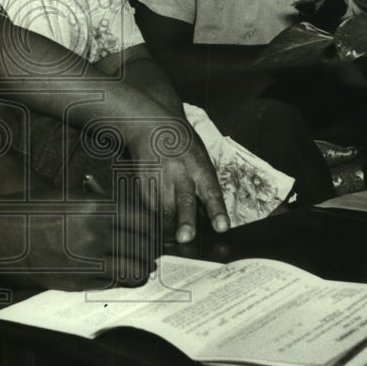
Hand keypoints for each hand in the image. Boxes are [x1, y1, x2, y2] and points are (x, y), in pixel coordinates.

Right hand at [0, 181, 157, 290]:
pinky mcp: (76, 281)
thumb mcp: (68, 196)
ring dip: (141, 268)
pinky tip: (115, 274)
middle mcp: (96, 233)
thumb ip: (101, 206)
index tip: (151, 231)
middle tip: (148, 250)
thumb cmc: (29, 209)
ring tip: (137, 265)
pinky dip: (120, 280)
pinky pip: (113, 284)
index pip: (144, 219)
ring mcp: (87, 260)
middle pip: (145, 246)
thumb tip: (132, 218)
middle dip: (150, 250)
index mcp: (95, 207)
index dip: (152, 227)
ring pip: (135, 270)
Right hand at [126, 122, 229, 243]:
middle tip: (186, 238)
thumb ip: (204, 184)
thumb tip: (206, 215)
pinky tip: (156, 227)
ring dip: (167, 227)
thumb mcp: (200, 159)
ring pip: (163, 207)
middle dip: (185, 221)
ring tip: (171, 241)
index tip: (222, 228)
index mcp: (200, 167)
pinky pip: (149, 204)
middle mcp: (181, 173)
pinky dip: (154, 218)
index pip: (211, 192)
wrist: (153, 124)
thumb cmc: (182, 144)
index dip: (217, 211)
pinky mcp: (144, 181)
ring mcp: (161, 177)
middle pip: (184, 200)